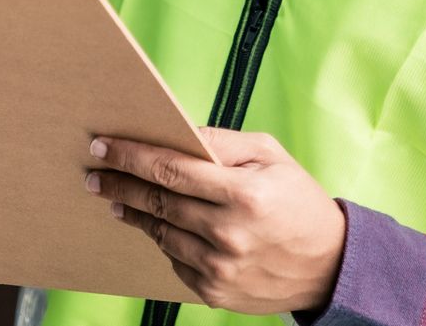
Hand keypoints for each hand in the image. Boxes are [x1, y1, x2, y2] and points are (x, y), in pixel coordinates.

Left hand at [83, 128, 345, 314]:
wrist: (331, 266)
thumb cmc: (299, 201)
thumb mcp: (270, 156)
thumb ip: (222, 142)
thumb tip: (176, 133)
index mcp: (243, 194)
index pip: (170, 169)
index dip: (130, 156)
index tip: (101, 146)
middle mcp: (228, 233)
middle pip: (157, 202)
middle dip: (119, 183)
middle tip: (94, 173)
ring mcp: (220, 267)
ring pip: (160, 233)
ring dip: (133, 212)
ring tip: (115, 197)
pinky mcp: (216, 292)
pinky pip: (174, 260)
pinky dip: (163, 239)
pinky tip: (155, 224)